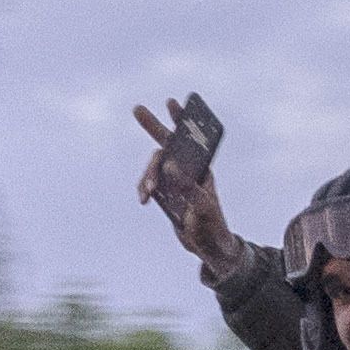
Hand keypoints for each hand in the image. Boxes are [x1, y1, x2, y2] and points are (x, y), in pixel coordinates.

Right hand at [130, 91, 237, 268]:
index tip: (171, 102)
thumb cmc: (212, 224)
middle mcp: (186, 170)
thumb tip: (169, 166)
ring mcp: (173, 181)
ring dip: (147, 176)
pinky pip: (148, 185)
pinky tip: (144, 199)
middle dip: (152, 126)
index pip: (191, 138)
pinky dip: (144, 189)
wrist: (206, 247)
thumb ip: (187, 185)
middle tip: (137, 109)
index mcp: (202, 167)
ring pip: (154, 167)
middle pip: (167, 144)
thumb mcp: (203, 204)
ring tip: (146, 193)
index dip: (181, 119)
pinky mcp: (163, 194)